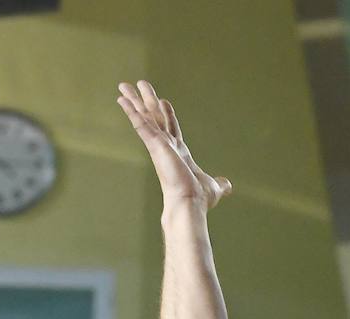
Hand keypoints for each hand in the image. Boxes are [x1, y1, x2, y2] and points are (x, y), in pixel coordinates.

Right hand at [117, 80, 230, 210]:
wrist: (190, 202)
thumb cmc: (199, 198)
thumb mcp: (214, 187)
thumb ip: (220, 184)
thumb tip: (228, 186)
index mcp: (179, 153)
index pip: (172, 128)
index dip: (168, 114)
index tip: (164, 101)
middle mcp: (166, 147)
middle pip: (156, 117)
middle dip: (149, 101)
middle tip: (141, 85)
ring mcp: (158, 144)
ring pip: (145, 117)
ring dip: (135, 100)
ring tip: (124, 85)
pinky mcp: (154, 144)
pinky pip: (140, 123)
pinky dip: (131, 111)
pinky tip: (121, 100)